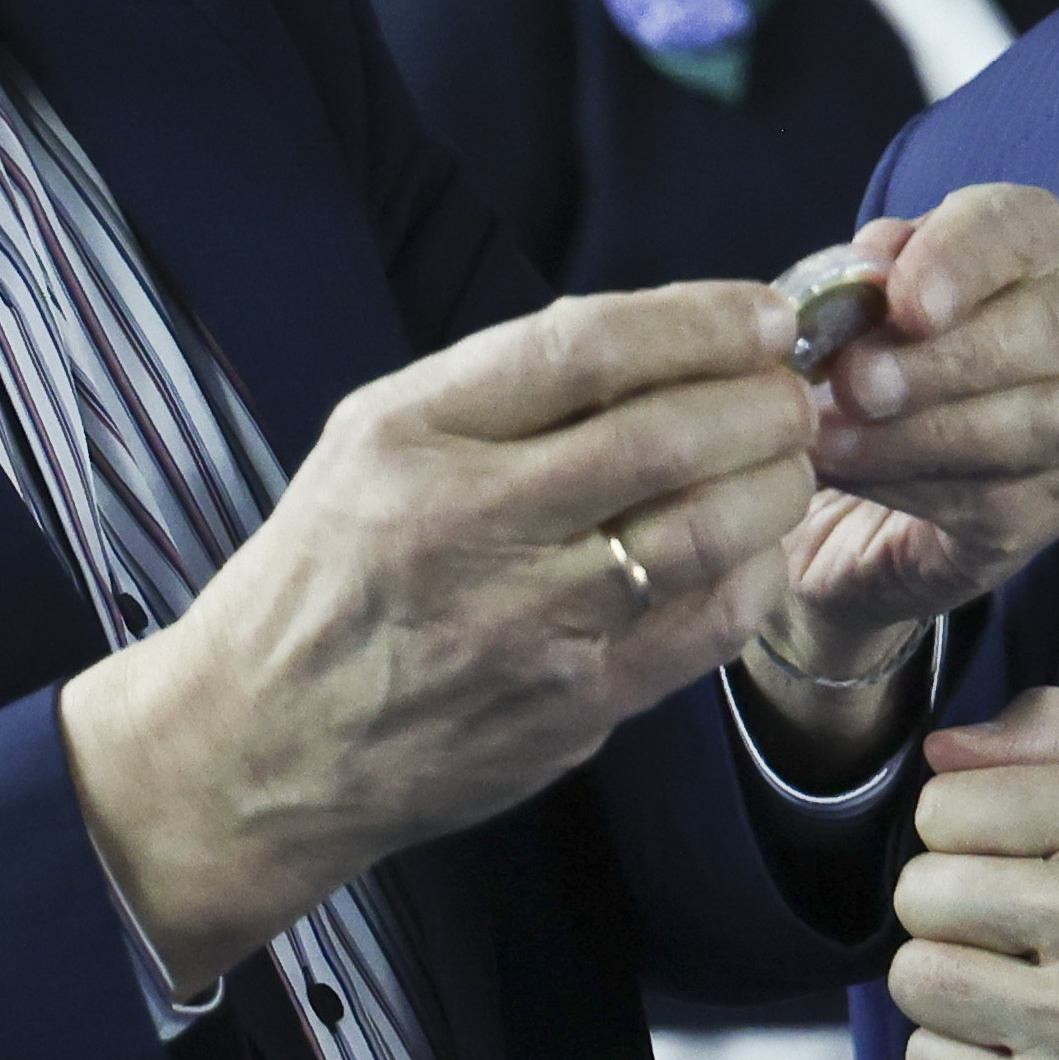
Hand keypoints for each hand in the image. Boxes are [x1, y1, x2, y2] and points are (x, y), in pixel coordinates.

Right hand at [64, 280, 816, 985]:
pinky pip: (709, 628)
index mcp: (410, 439)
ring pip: (707, 533)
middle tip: (795, 388)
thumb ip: (505, 384)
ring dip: (778, 482)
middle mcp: (466, 527)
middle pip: (664, 437)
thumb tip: (672, 332)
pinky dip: (757, 572)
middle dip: (762, 400)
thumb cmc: (330, 571)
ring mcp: (526, 626)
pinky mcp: (573, 707)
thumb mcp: (373, 440)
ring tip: (788, 459)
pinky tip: (756, 547)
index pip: (584, 348)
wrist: (262, 745)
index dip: (699, 321)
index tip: (762, 314)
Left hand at [777, 184, 1058, 665]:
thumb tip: (869, 272)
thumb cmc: (878, 351)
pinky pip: (999, 498)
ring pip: (1034, 425)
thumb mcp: (859, 299)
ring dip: (920, 434)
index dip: (964, 260)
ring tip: (831, 439)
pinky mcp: (1055, 503)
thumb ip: (861, 276)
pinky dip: (912, 487)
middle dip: (945, 361)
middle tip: (855, 383)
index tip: (904, 304)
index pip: (1022, 227)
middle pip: (1052, 330)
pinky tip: (851, 475)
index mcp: (1035, 249)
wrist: (880, 467)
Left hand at [887, 689, 1058, 1059]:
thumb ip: (1057, 747)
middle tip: (1006, 941)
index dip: (963, 839)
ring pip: (914, 978)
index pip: (945, 806)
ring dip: (948, 993)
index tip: (1008, 869)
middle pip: (920, 892)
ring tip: (1006, 999)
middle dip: (949, 918)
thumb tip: (941, 747)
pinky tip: (1015, 1058)